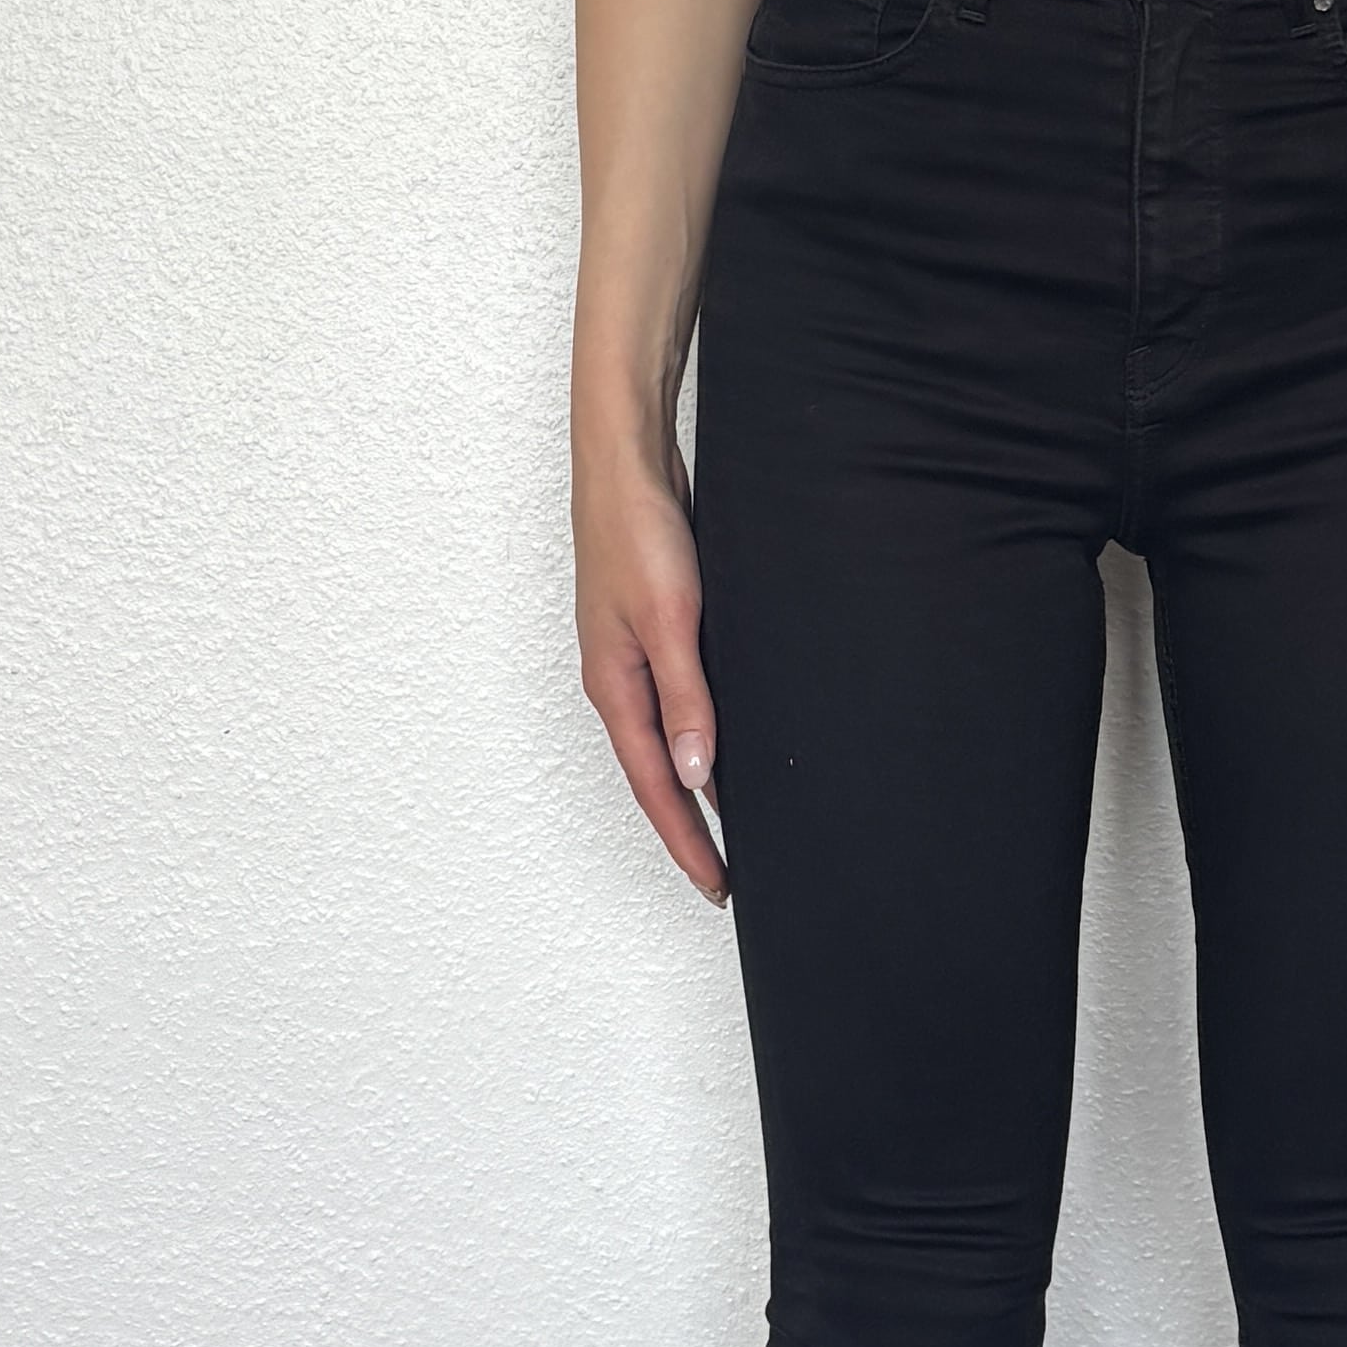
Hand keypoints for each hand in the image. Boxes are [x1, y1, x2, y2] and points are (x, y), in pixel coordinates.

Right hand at [576, 451, 727, 904]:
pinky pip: (677, 703)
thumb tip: (697, 777)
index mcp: (614, 688)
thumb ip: (685, 698)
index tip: (718, 886)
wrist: (625, 459)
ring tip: (733, 828)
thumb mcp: (669, 620)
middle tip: (727, 876)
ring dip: (696, 787)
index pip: (656, 787)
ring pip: (667, 741)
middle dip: (689, 829)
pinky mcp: (654, 629)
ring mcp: (632, 656)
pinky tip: (727, 744)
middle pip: (656, 775)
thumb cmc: (638, 532)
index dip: (688, 841)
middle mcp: (618, 681)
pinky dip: (700, 737)